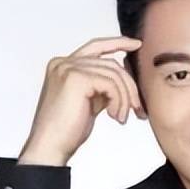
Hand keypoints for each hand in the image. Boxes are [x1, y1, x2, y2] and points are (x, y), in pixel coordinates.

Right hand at [18, 36, 144, 166]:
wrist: (51, 145)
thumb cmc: (68, 128)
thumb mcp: (90, 100)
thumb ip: (102, 85)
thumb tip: (126, 77)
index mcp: (64, 65)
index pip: (96, 47)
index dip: (117, 43)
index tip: (137, 45)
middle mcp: (63, 62)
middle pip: (111, 63)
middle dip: (130, 86)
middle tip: (138, 109)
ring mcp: (67, 68)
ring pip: (114, 74)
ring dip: (126, 98)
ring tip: (123, 117)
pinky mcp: (75, 78)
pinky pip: (111, 84)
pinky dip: (119, 101)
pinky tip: (116, 117)